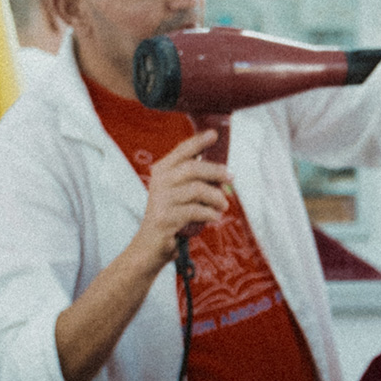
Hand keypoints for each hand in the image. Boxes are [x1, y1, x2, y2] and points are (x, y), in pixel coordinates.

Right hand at [133, 126, 233, 274]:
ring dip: (216, 197)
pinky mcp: (165, 218)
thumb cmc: (171, 218)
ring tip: (223, 206)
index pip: (181, 151)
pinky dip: (210, 214)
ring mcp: (161, 200)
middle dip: (216, 172)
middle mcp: (159, 182)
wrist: (150, 246)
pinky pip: (195, 210)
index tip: (214, 134)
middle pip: (193, 168)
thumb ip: (194, 181)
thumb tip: (224, 173)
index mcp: (162, 171)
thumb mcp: (179, 194)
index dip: (198, 141)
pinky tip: (214, 217)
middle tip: (231, 178)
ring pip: (197, 189)